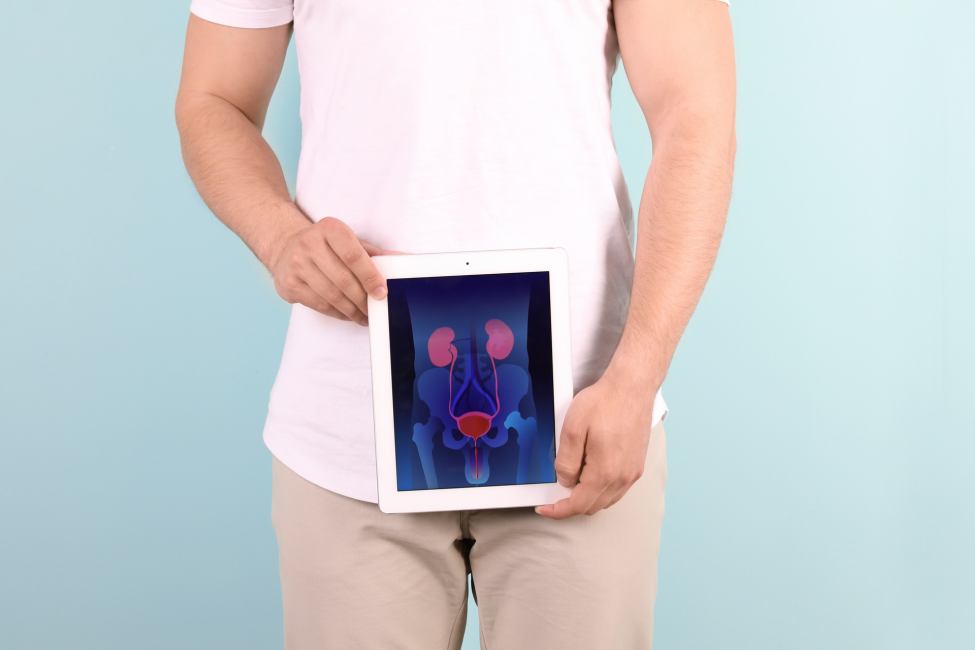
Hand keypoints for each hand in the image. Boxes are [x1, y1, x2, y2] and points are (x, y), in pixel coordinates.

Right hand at [269, 216, 404, 324]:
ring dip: (352, 310)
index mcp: (330, 229)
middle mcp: (310, 243)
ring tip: (364, 315)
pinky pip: (319, 305)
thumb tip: (405, 260)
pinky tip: (348, 314)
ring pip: (331, 295)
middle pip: (343, 279)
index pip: (354, 256)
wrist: (287, 246)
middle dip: (363, 299)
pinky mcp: (289, 284)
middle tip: (374, 308)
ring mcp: (296, 264)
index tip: (382, 292)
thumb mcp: (350, 241)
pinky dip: (337, 313)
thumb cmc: (326, 245)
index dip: (370, 277)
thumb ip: (376, 253)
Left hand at [536, 366, 656, 518]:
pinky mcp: (638, 465)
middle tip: (555, 491)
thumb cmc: (604, 402)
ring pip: (606, 500)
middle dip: (572, 504)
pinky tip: (592, 471)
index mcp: (605, 471)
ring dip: (588, 497)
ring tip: (574, 475)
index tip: (545, 509)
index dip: (558, 511)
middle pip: (593, 506)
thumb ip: (566, 461)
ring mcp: (633, 472)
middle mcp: (623, 477)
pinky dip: (602, 489)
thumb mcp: (572, 429)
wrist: (632, 386)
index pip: (579, 505)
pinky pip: (618, 489)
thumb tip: (565, 481)